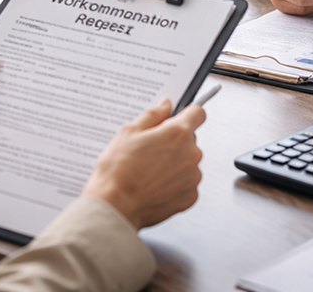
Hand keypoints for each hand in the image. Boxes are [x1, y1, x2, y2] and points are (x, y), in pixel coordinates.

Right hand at [81, 98, 204, 229]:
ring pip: (188, 162)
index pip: (198, 113)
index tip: (180, 117)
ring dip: (175, 164)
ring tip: (149, 171)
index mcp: (178, 133)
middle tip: (151, 150)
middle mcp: (191, 154)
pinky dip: (174, 183)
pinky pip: (186, 183)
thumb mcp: (129, 132)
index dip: (187, 113)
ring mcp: (192, 177)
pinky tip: (154, 185)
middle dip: (174, 142)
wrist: (115, 206)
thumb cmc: (118, 171)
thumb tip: (165, 105)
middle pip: (190, 140)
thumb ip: (152, 115)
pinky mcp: (189, 197)